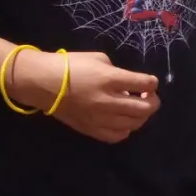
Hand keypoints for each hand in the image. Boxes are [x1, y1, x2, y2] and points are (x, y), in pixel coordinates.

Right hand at [37, 50, 160, 143]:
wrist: (42, 83)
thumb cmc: (71, 65)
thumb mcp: (99, 59)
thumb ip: (118, 73)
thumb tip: (129, 86)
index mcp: (110, 79)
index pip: (146, 84)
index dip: (152, 83)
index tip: (149, 82)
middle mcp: (108, 101)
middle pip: (145, 108)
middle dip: (153, 102)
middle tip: (148, 96)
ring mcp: (99, 118)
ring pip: (134, 124)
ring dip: (141, 116)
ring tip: (136, 108)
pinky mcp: (90, 129)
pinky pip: (117, 136)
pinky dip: (126, 129)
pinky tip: (123, 121)